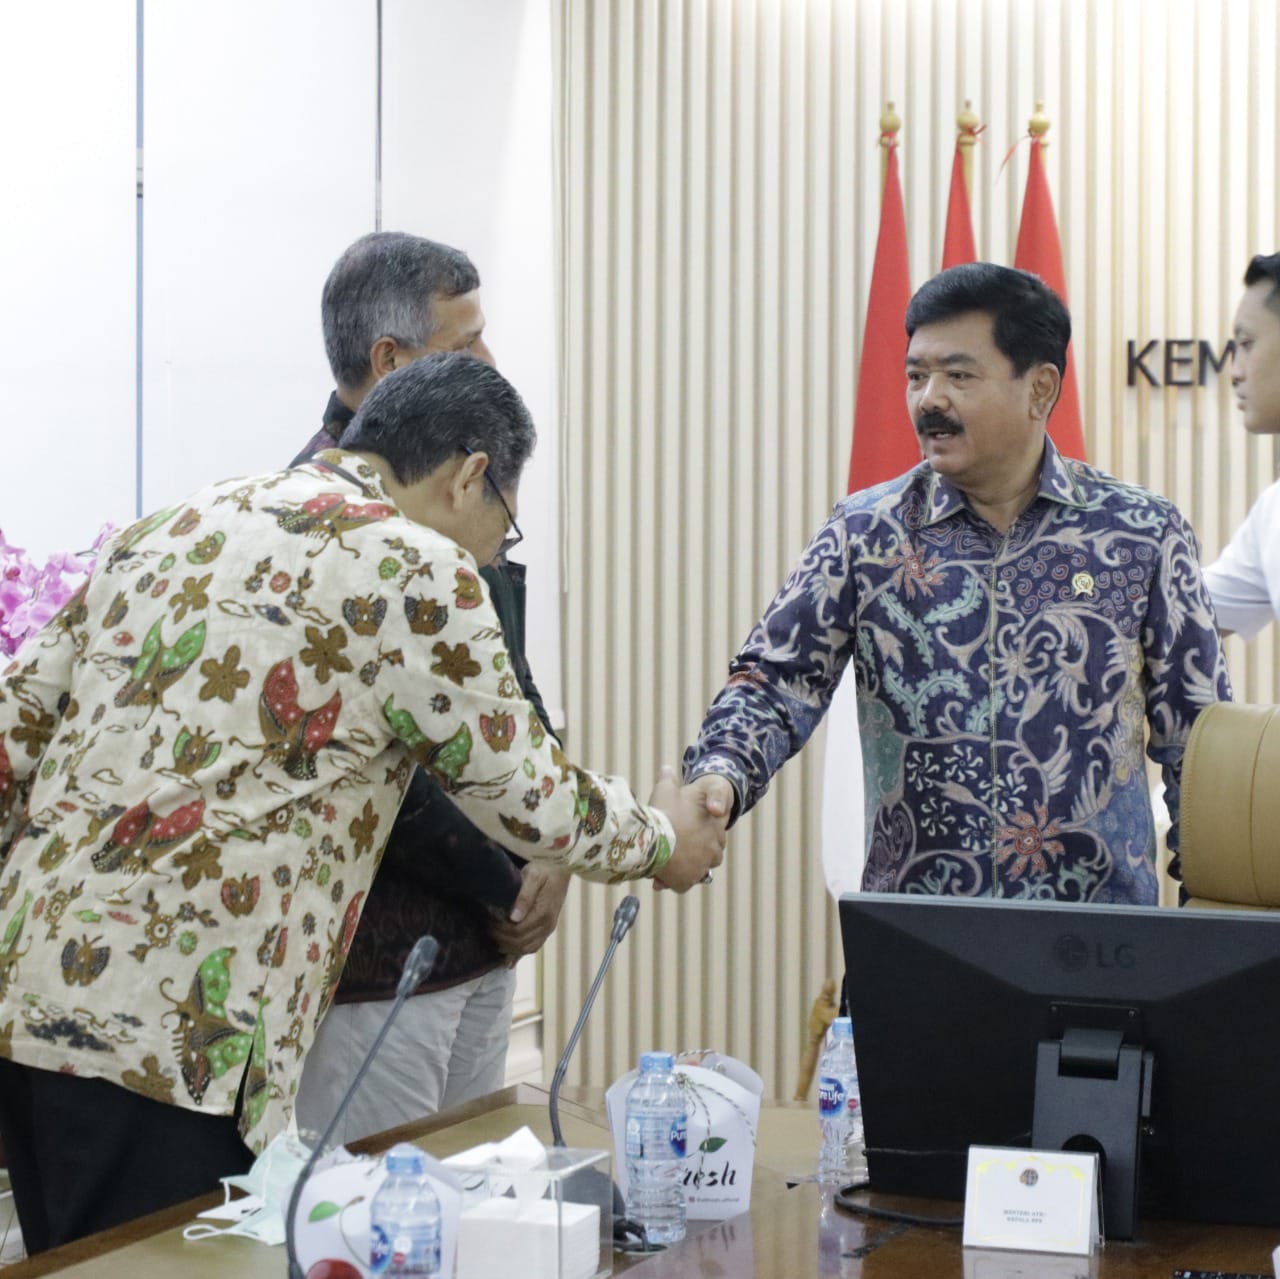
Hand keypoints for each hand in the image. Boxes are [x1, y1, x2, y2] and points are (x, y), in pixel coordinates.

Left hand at [490, 862, 570, 960]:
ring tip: (494, 937)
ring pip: (526, 949)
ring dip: (508, 947)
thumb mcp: (533, 875)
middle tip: (487, 928)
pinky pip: (533, 947)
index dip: (500, 930)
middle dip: (501, 939)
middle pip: (520, 943)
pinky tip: (509, 960)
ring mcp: (548, 928)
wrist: (560, 866)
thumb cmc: (544, 867)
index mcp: (543, 913)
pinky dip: (519, 954)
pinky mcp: (547, 928)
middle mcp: (548, 925)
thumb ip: (524, 896)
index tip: (488, 921)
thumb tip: (513, 918)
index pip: (517, 931)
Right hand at [647, 767, 729, 891]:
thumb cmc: (662, 812)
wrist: (652, 839)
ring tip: (670, 861)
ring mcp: (702, 866)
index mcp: (715, 825)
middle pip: (710, 852)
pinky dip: (677, 880)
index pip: (717, 829)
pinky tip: (664, 875)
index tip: (686, 829)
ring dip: (689, 866)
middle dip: (696, 850)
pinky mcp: (688, 881)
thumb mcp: (666, 790)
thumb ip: (668, 779)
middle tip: (678, 846)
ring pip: (698, 869)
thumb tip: (666, 768)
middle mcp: (714, 847)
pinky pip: (685, 883)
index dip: (703, 829)